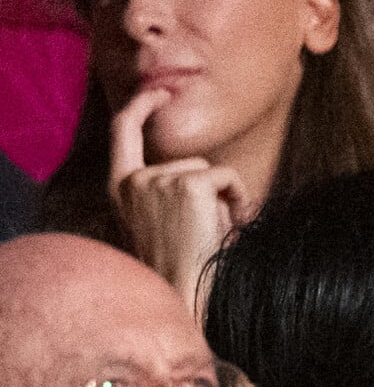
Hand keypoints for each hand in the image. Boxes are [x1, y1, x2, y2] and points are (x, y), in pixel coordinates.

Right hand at [108, 90, 252, 316]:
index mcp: (121, 190)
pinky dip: (238, 198)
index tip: (159, 91)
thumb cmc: (181, 264)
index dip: (141, 105)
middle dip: (205, 190)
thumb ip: (169, 190)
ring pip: (209, 171)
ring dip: (220, 198)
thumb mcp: (163, 220)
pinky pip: (228, 177)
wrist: (185, 295)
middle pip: (188, 162)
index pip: (123, 130)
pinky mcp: (188, 185)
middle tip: (202, 231)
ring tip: (212, 234)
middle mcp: (135, 181)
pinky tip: (229, 227)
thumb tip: (204, 172)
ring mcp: (159, 181)